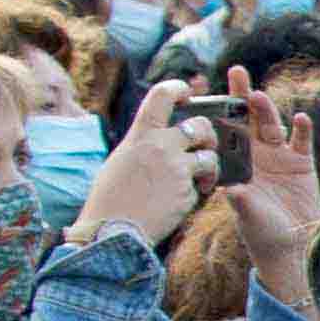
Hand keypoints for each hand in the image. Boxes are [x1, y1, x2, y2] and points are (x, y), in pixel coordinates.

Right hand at [73, 78, 205, 247]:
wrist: (112, 232)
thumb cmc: (110, 198)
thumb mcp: (122, 159)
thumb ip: (144, 144)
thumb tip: (161, 135)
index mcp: (141, 134)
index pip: (163, 95)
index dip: (178, 89)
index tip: (187, 92)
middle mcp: (161, 146)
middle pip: (201, 125)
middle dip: (208, 134)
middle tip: (205, 144)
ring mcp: (177, 169)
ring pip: (209, 156)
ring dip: (209, 166)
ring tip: (201, 177)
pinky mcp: (187, 193)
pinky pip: (200, 186)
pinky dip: (196, 192)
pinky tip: (182, 201)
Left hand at [220, 85, 319, 299]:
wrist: (290, 246)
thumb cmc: (260, 231)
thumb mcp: (246, 215)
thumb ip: (240, 199)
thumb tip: (228, 188)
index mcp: (237, 163)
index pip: (227, 131)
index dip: (221, 111)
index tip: (211, 93)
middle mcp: (256, 155)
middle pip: (249, 119)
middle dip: (242, 96)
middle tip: (235, 72)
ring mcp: (280, 156)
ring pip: (273, 125)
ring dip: (267, 110)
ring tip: (259, 96)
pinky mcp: (302, 163)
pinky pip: (302, 141)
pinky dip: (302, 130)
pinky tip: (300, 119)